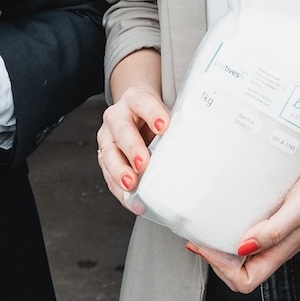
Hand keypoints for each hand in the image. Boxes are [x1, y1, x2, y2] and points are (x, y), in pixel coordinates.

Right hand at [97, 82, 170, 205]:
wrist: (135, 111)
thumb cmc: (154, 116)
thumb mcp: (163, 113)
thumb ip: (174, 127)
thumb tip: (194, 149)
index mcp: (134, 99)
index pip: (142, 102)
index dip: (152, 113)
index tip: (163, 126)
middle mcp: (116, 117)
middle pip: (122, 131)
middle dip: (132, 148)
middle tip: (143, 163)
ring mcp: (107, 137)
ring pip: (109, 155)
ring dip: (120, 171)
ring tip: (131, 184)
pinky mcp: (104, 158)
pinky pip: (109, 176)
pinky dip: (120, 190)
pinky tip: (132, 201)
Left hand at [188, 140, 299, 292]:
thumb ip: (276, 230)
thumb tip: (243, 248)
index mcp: (282, 250)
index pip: (245, 280)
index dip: (222, 269)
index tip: (206, 244)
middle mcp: (277, 245)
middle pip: (239, 272)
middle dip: (215, 259)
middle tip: (198, 236)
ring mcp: (276, 232)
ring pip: (241, 252)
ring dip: (220, 244)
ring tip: (205, 225)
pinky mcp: (275, 216)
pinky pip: (248, 231)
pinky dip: (231, 226)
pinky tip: (225, 210)